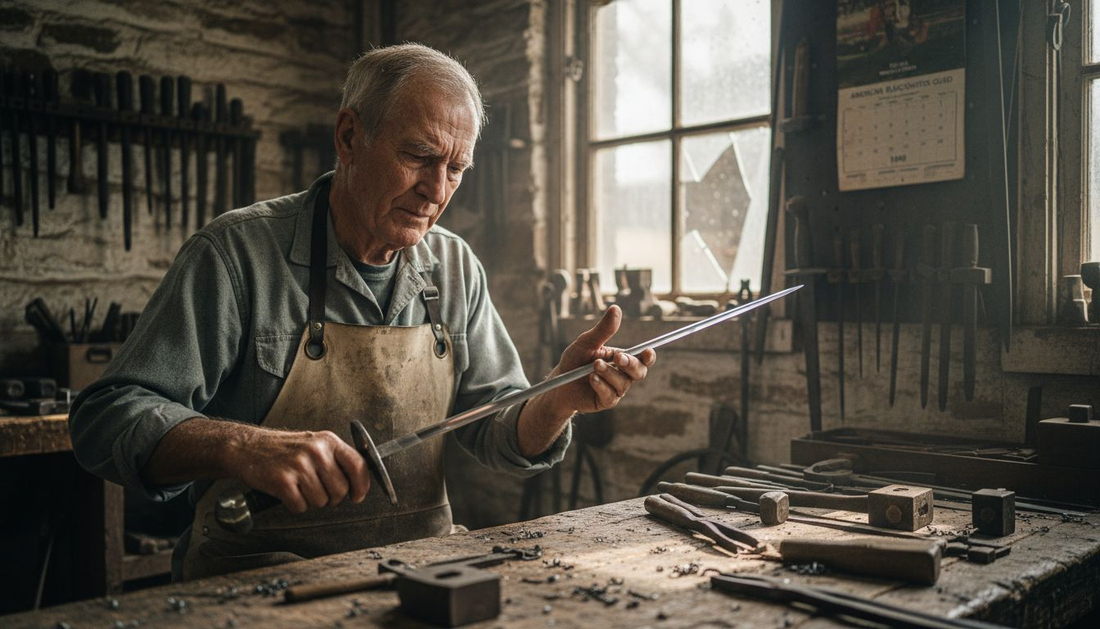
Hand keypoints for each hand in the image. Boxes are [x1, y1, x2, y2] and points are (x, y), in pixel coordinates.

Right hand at [230, 428, 370, 513]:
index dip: (362, 486)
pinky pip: (300, 507)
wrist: (247, 447)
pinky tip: (287, 492)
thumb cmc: (282, 449)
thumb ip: (336, 460)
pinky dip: (295, 505)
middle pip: (340, 490)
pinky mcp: (282, 480)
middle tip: (316, 490)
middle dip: (331, 498)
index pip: (358, 465)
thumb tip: (358, 484)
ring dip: (311, 501)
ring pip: (321, 501)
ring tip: (299, 487)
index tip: (358, 496)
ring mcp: (299, 465)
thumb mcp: (314, 444)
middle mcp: (316, 451)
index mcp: (328, 441)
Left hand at [550, 305, 655, 414]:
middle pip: (639, 372)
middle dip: (630, 364)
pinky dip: (601, 385)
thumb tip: (616, 308)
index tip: (647, 351)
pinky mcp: (606, 401)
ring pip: (623, 383)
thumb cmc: (574, 360)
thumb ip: (603, 330)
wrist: (558, 383)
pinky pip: (610, 395)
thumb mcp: (586, 342)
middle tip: (618, 358)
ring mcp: (615, 389)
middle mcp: (623, 375)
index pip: (642, 358)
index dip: (649, 356)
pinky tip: (591, 379)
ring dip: (609, 373)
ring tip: (594, 366)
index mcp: (622, 359)